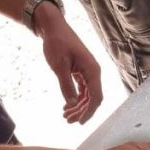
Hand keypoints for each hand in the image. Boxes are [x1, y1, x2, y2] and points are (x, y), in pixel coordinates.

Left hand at [34, 3, 102, 123]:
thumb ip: (66, 85)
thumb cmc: (57, 43)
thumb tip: (72, 104)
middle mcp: (93, 72)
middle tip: (67, 120)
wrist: (53, 27)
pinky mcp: (81, 71)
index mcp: (92, 70)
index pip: (96, 97)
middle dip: (82, 112)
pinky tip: (67, 105)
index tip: (78, 122)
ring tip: (65, 115)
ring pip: (87, 96)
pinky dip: (76, 99)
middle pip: (93, 99)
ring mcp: (88, 72)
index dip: (88, 112)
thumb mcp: (59, 66)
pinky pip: (83, 89)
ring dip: (78, 107)